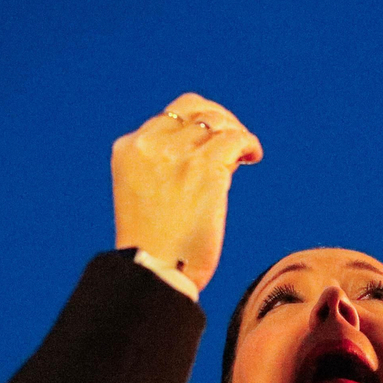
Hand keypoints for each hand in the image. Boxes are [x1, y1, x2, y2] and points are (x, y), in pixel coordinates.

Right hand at [111, 93, 261, 290]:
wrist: (153, 271)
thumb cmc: (154, 246)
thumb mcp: (143, 193)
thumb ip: (163, 167)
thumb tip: (209, 149)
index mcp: (129, 149)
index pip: (170, 116)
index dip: (197, 125)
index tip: (211, 141)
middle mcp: (150, 144)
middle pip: (196, 111)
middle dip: (218, 121)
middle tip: (234, 142)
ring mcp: (178, 154)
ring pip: (218, 123)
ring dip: (236, 135)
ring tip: (245, 155)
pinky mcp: (205, 167)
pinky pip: (236, 139)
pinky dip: (249, 144)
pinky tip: (253, 157)